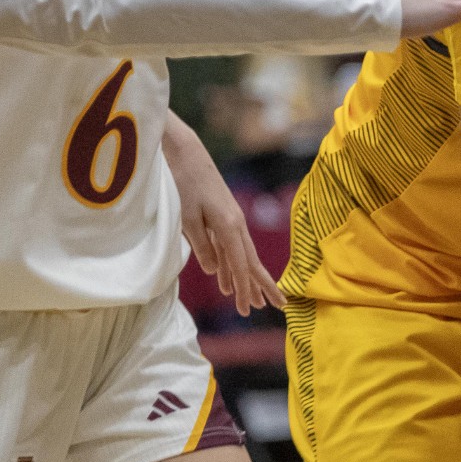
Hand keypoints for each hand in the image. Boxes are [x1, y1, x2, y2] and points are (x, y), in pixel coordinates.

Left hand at [163, 117, 284, 315]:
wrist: (184, 152)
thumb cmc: (183, 182)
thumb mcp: (187, 218)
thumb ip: (202, 246)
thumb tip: (214, 270)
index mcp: (229, 226)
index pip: (241, 264)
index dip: (244, 288)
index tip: (247, 309)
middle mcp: (235, 224)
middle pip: (251, 261)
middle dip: (261, 286)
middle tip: (277, 306)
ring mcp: (230, 219)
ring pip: (242, 256)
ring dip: (247, 279)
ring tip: (253, 301)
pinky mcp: (221, 216)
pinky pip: (230, 247)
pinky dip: (230, 265)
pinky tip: (225, 279)